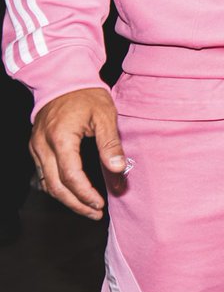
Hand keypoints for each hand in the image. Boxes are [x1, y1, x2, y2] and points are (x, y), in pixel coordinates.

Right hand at [30, 88, 126, 219]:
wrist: (62, 77)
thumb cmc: (86, 94)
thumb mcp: (105, 115)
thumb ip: (111, 144)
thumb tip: (119, 170)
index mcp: (60, 138)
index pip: (71, 177)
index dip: (86, 194)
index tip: (100, 205)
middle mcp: (42, 146)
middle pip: (55, 187)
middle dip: (76, 204)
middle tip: (94, 213)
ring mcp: (35, 147)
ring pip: (46, 184)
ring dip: (66, 199)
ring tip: (86, 208)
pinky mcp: (35, 147)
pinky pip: (42, 175)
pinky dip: (56, 187)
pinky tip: (72, 193)